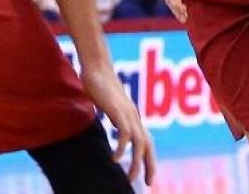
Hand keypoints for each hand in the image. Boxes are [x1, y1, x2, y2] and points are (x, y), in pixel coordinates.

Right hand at [80, 67, 155, 184]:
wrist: (97, 67)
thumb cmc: (101, 86)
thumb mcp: (109, 107)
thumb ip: (113, 118)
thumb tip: (112, 130)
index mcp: (133, 117)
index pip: (147, 141)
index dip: (150, 159)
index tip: (149, 177)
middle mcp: (134, 116)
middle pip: (149, 144)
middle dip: (150, 165)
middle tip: (148, 183)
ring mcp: (128, 113)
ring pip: (139, 142)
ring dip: (136, 162)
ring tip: (130, 177)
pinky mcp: (118, 110)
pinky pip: (125, 132)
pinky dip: (122, 147)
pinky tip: (114, 158)